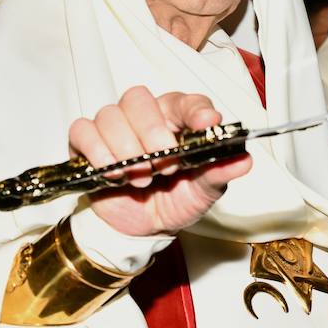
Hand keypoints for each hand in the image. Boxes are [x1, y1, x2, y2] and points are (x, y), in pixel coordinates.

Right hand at [71, 87, 252, 236]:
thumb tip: (244, 160)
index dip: (196, 109)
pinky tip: (114, 173)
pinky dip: (98, 152)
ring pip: (110, 115)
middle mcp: (145, 116)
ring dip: (126, 148)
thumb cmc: (176, 200)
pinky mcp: (87, 143)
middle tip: (164, 164)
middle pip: (139, 99)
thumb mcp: (203, 192)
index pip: (186, 101)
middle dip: (152, 131)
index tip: (207, 124)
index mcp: (178, 120)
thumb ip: (219, 173)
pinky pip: (83, 131)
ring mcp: (114, 126)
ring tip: (142, 177)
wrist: (145, 227)